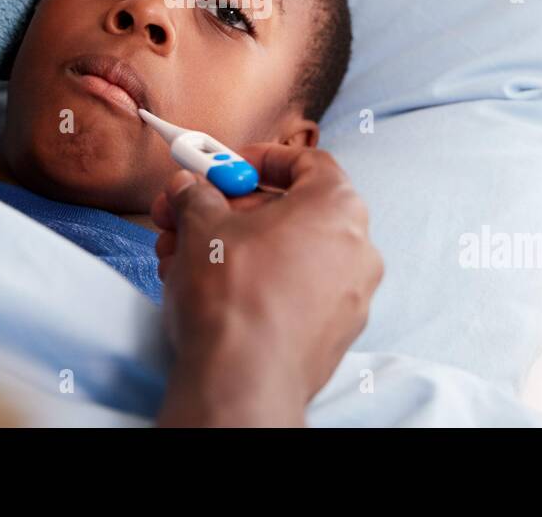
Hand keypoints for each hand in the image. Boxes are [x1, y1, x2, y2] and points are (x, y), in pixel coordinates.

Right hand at [149, 144, 383, 426]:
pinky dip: (257, 282)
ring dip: (236, 248)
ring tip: (184, 257)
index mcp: (337, 207)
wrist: (242, 381)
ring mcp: (350, 295)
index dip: (260, 159)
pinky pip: (294, 291)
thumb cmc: (234, 298)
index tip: (225, 167)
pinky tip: (211, 291)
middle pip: (290, 210)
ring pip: (287, 254)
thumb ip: (197, 193)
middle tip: (190, 213)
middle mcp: (357, 249)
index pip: (306, 162)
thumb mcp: (201, 223)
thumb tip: (190, 188)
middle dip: (232, 210)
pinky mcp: (334, 334)